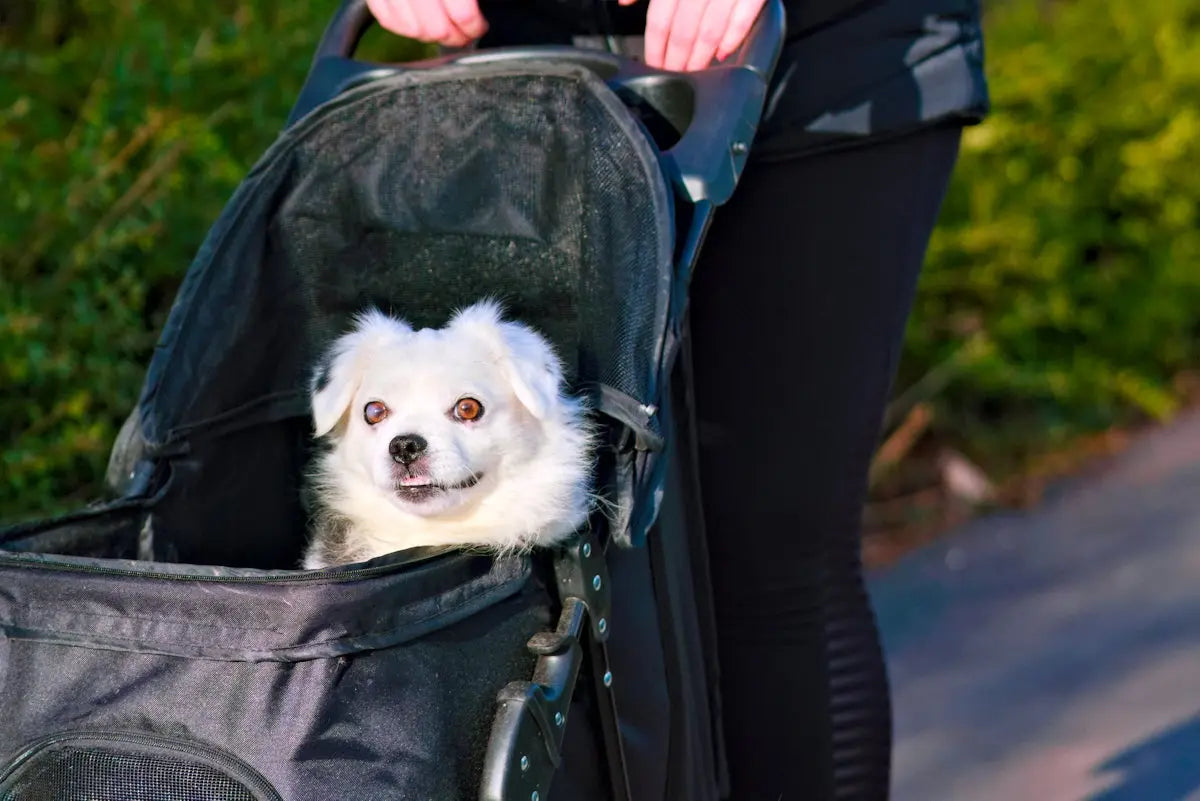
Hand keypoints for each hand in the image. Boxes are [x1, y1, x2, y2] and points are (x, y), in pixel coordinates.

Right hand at [365, 0, 487, 46]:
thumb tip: (473, 16)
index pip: (463, 14)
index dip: (475, 26)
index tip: (479, 27)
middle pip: (437, 28)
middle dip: (454, 36)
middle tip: (463, 33)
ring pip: (413, 29)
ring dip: (430, 34)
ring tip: (441, 27)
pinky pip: (388, 21)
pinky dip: (404, 26)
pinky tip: (417, 23)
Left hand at [623, 0, 767, 71]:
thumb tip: (624, 2)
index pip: (660, 18)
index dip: (655, 45)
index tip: (654, 63)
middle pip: (683, 29)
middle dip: (677, 57)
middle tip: (674, 75)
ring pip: (710, 29)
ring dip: (701, 55)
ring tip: (695, 71)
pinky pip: (743, 17)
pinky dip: (733, 38)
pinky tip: (723, 54)